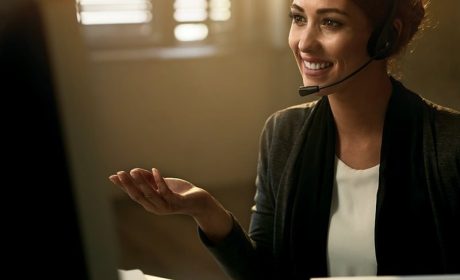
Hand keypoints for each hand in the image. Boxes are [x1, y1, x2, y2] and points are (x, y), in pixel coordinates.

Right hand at [109, 168, 232, 241]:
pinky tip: (155, 170)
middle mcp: (155, 207)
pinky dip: (160, 181)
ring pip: (151, 194)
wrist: (198, 201)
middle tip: (120, 173)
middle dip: (128, 184)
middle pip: (139, 196)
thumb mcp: (160, 184)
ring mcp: (166, 206)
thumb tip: (133, 171)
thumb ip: (148, 179)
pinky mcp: (177, 202)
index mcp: (149, 203)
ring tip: (133, 171)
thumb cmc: (178, 192)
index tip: (112, 176)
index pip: (133, 194)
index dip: (123, 186)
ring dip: (141, 182)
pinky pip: (166, 192)